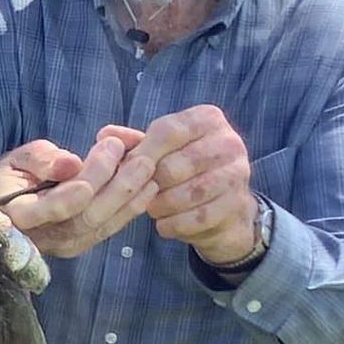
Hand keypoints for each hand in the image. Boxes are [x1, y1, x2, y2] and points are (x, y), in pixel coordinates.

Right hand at [0, 128, 156, 258]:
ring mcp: (64, 245)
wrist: (8, 207)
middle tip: (140, 158)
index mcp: (17, 215)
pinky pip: (110, 228)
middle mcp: (42, 237)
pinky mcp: (83, 244)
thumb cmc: (13, 178)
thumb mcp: (18, 160)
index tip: (102, 158)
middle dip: (115, 187)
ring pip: (101, 224)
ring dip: (129, 195)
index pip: (49, 209)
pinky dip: (132, 207)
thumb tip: (71, 164)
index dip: (78, 190)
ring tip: (148, 167)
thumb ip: (41, 160)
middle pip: (83, 218)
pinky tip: (148, 186)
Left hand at [123, 105, 257, 262]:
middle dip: (149, 184)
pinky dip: (173, 224)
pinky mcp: (237, 204)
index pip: (169, 130)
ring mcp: (238, 173)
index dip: (142, 152)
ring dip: (160, 206)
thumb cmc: (180, 170)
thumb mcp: (157, 150)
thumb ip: (131, 142)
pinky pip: (196, 218)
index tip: (126, 168)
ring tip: (151, 207)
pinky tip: (164, 222)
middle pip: (174, 166)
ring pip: (186, 194)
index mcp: (208, 119)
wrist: (219, 206)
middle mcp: (229, 142)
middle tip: (139, 193)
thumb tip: (105, 136)